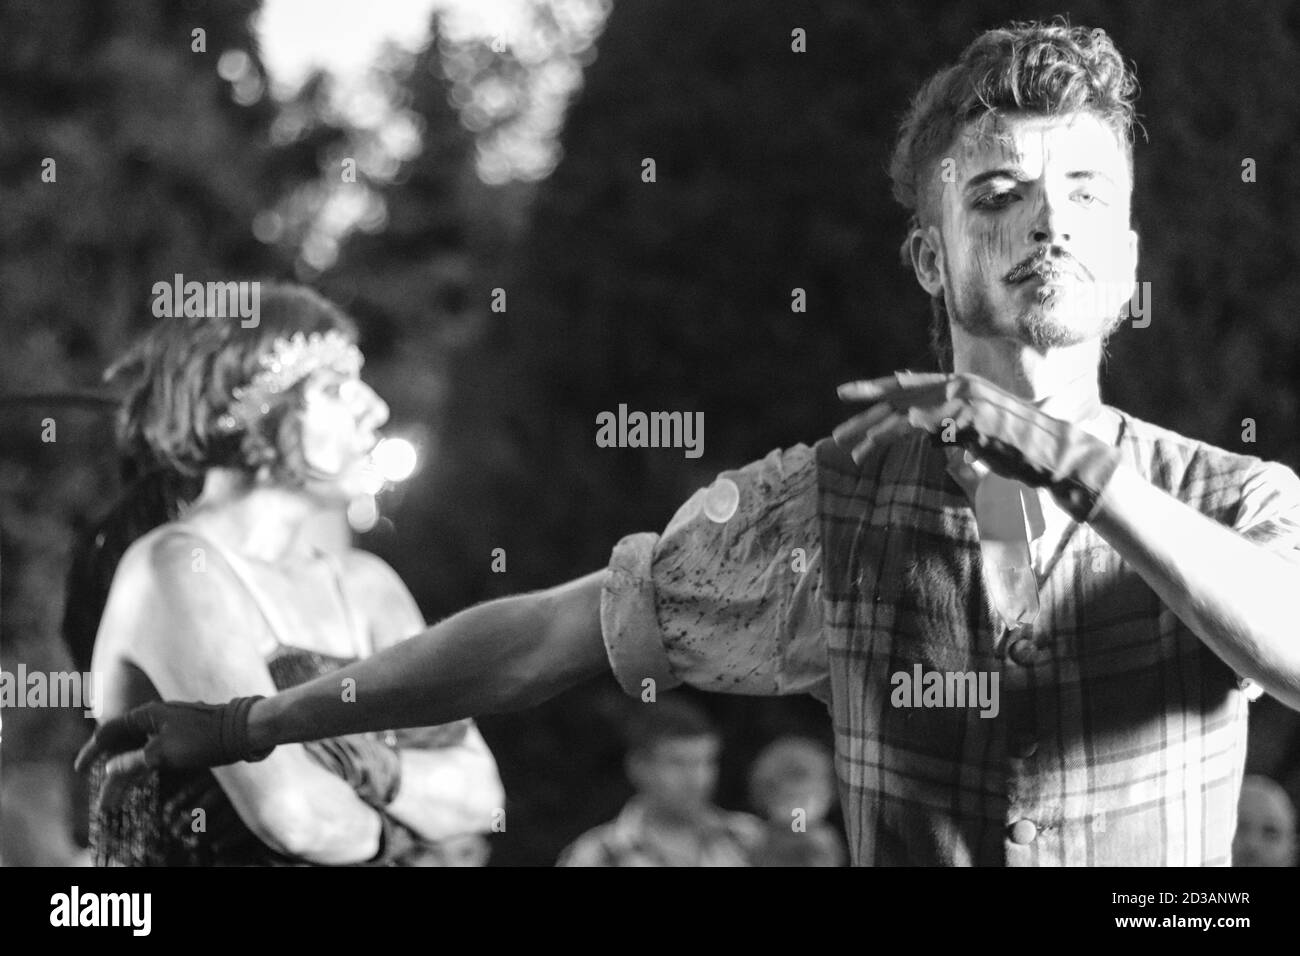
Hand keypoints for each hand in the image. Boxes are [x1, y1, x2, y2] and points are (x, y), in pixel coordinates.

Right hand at [75, 697, 270, 808]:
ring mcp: (168, 728)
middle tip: (103, 802)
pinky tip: (137, 784)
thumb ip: (134, 761)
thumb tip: (111, 768)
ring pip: (138, 753)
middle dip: (110, 775)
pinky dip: (142, 771)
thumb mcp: (164, 753)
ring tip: (115, 803)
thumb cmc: (204, 738)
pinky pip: (153, 755)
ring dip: (126, 778)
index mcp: (146, 714)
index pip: (109, 731)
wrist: (243, 731)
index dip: (92, 752)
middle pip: (122, 746)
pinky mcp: (181, 739)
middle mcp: (154, 718)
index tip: (79, 770)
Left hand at [833, 371, 1120, 521]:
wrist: (1054, 455)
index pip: (908, 382)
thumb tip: (923, 432)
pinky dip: (902, 429)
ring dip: (874, 433)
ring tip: (851, 450)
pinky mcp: (972, 418)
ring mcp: (966, 399)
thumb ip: (948, 428)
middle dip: (865, 414)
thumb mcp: (974, 434)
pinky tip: (878, 439)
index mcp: (959, 385)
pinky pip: (928, 425)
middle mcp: (960, 385)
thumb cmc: (1016, 449)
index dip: (876, 388)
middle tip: (836, 431)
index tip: (846, 394)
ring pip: (907, 412)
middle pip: (900, 395)